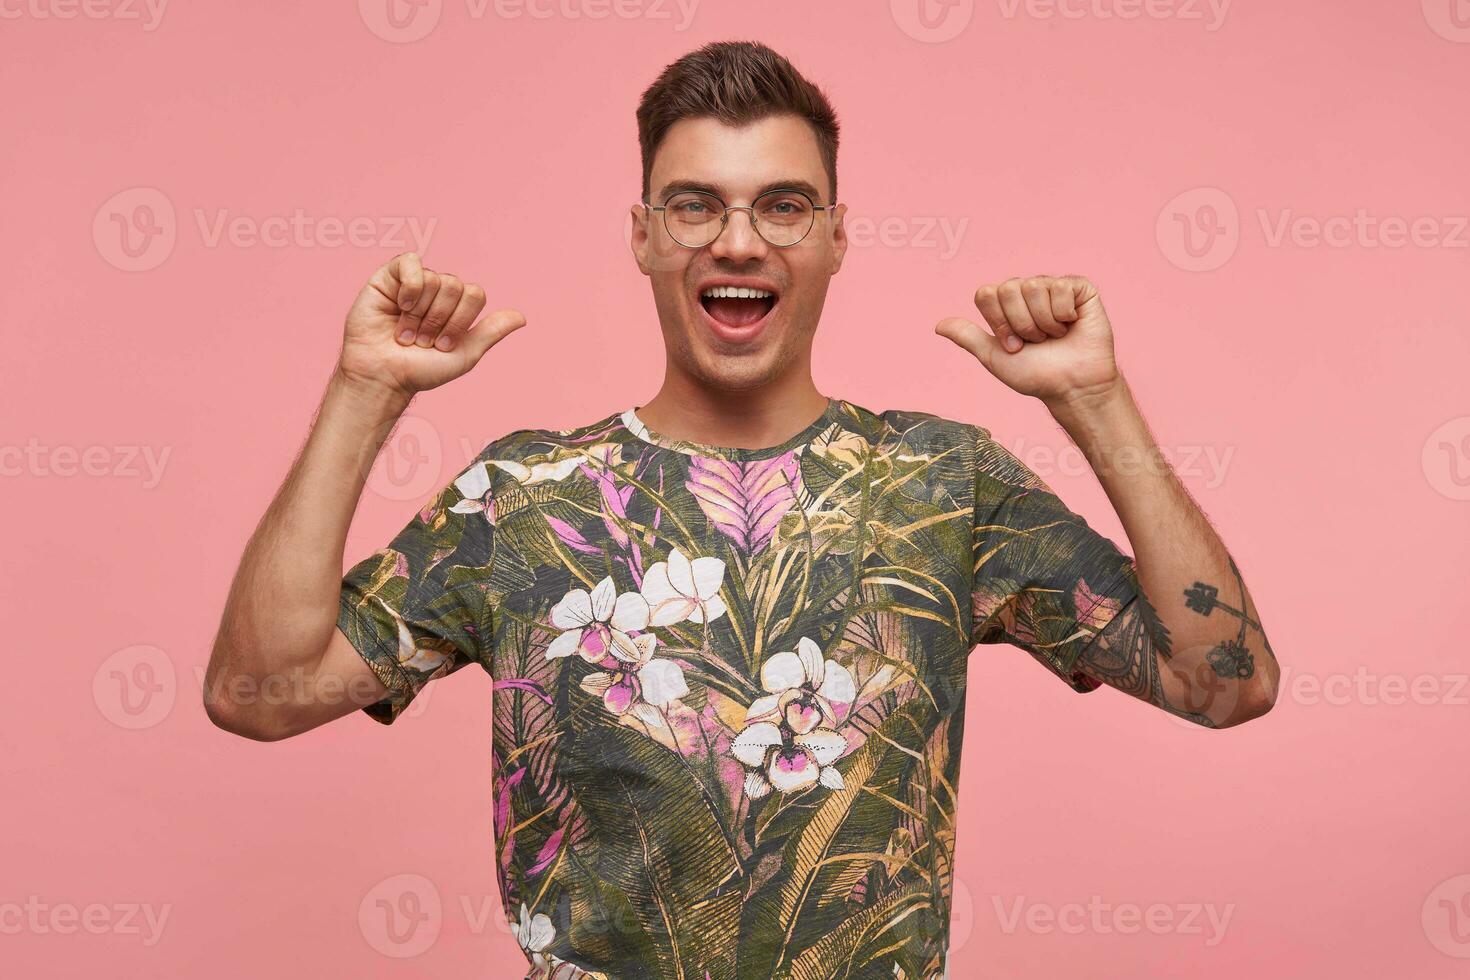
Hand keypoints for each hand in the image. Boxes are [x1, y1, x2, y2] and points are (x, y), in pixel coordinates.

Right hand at [337, 252, 525, 398]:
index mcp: (457, 307)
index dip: (460, 321)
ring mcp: (413, 282)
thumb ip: (491, 333)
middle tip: (422, 341)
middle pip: (456, 286)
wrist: (383, 376)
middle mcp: (437, 291)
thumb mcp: (464, 355)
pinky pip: (411, 262)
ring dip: (420, 314)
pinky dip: (410, 286)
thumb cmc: (420, 370)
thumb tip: (522, 318)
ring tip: (406, 333)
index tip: (442, 345)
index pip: (475, 294)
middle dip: (439, 320)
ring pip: (434, 279)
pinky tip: (400, 305)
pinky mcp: (389, 277)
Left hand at [935, 275, 1121, 407]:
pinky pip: (1061, 287)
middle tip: (1036, 342)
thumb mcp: (994, 357)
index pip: (986, 294)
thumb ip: (968, 337)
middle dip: (1020, 323)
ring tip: (1055, 336)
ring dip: (1043, 322)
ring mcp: (1053, 287)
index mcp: (1006, 304)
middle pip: (1008, 289)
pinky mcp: (1079, 288)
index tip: (1012, 344)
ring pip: (1034, 287)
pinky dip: (1064, 314)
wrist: (1072, 386)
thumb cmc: (1036, 374)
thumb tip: (938, 326)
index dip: (998, 322)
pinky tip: (1071, 325)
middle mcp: (1027, 291)